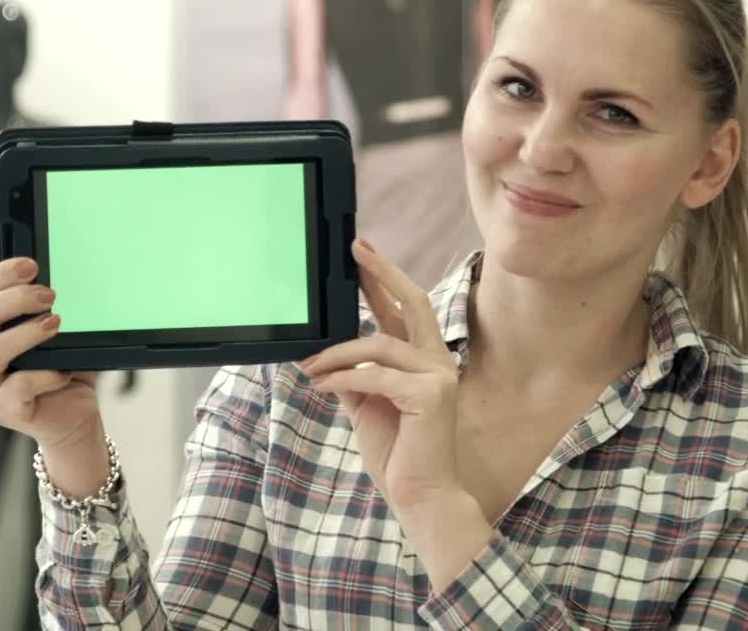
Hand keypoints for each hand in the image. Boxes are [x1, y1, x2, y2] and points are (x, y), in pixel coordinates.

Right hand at [0, 257, 102, 453]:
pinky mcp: (6, 410)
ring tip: (55, 324)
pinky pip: (14, 391)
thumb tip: (77, 274)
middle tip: (49, 294)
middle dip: (11, 299)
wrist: (77, 414)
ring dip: (22, 334)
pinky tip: (63, 371)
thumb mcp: (67, 332)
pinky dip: (42, 377)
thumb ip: (61, 307)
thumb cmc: (68, 367)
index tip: (31, 265)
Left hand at [301, 239, 462, 513]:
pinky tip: (320, 386)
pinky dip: (343, 377)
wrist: (420, 496)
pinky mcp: (431, 395)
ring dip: (337, 352)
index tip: (361, 253)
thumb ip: (353, 376)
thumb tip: (323, 354)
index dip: (384, 279)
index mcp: (425, 361)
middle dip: (381, 274)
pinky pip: (375, 375)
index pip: (405, 310)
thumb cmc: (399, 454)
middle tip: (354, 251)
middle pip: (412, 303)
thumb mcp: (367, 406)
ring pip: (380, 344)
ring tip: (309, 366)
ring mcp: (438, 377)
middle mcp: (437, 362)